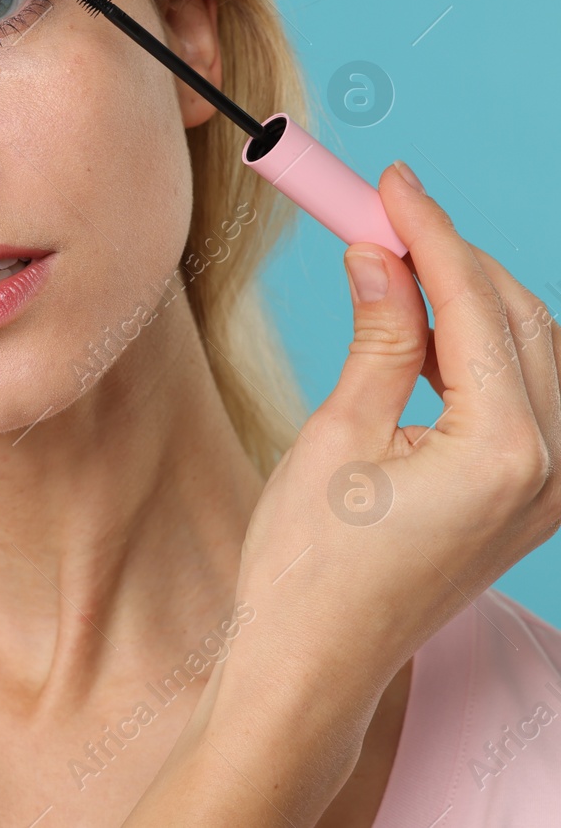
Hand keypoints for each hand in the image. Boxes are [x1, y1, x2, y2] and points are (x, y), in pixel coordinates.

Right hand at [222, 159, 559, 766]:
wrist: (312, 663)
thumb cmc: (308, 567)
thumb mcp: (338, 434)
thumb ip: (380, 336)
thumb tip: (379, 255)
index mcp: (509, 450)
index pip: (477, 304)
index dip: (428, 231)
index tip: (389, 182)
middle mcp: (554, 469)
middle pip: (523, 319)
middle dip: (453, 259)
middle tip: (380, 216)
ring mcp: (550, 491)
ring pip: (533, 353)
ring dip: (469, 302)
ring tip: (392, 268)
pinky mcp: (530, 502)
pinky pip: (526, 398)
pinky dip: (480, 353)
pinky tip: (424, 336)